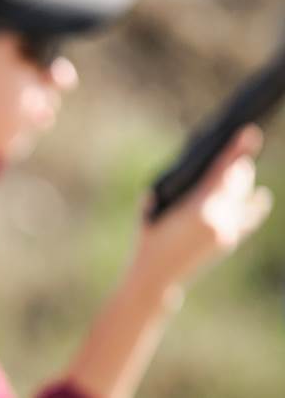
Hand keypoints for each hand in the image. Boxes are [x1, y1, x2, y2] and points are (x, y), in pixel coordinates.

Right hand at [134, 125, 273, 287]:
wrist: (157, 276)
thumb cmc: (149, 239)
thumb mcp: (152, 208)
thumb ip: (170, 188)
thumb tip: (188, 170)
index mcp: (199, 209)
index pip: (223, 173)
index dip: (236, 151)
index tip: (249, 133)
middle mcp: (219, 219)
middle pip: (238, 183)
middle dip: (239, 165)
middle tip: (240, 148)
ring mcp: (227, 231)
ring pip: (243, 198)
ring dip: (243, 182)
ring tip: (242, 168)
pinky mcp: (229, 240)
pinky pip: (248, 217)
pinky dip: (254, 205)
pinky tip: (261, 196)